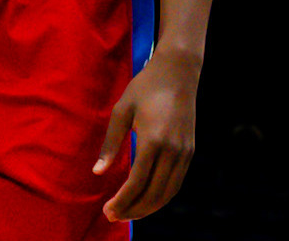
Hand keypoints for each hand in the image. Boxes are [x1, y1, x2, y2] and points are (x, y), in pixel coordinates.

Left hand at [92, 48, 198, 221]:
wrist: (178, 72)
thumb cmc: (145, 88)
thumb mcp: (122, 111)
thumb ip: (111, 144)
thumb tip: (97, 172)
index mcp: (153, 140)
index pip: (137, 183)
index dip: (122, 201)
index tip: (108, 210)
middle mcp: (173, 150)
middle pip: (153, 194)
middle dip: (133, 210)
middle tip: (114, 216)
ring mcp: (185, 152)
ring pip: (168, 193)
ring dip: (148, 207)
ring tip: (129, 212)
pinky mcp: (190, 151)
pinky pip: (176, 183)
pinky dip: (162, 196)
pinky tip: (147, 198)